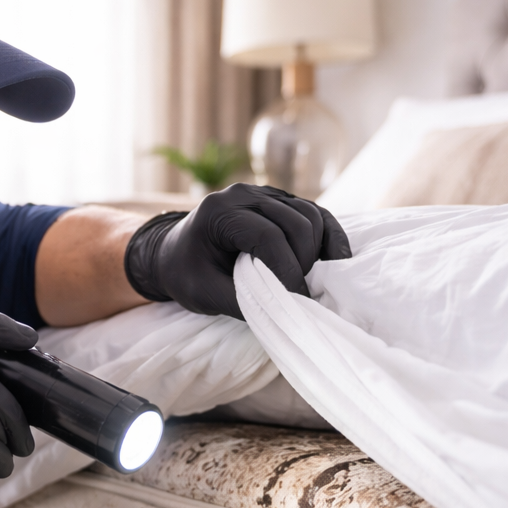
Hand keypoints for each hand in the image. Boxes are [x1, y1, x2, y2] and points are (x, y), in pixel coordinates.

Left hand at [123, 183, 351, 319]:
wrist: (173, 253)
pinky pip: (316, 215)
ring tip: (308, 283)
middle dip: (304, 264)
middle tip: (300, 295)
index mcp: (220, 211)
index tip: (296, 301)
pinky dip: (328, 239)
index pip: (267, 237)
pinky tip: (334, 263)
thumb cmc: (185, 273)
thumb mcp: (203, 293)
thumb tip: (288, 313)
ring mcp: (266, 195)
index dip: (287, 271)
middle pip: (296, 224)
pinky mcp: (282, 203)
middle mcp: (245, 194)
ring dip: (317, 252)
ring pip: (311, 216)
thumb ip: (243, 302)